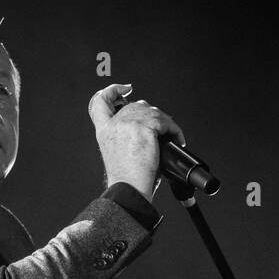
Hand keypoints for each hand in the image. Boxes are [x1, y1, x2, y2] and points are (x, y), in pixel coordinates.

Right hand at [88, 82, 185, 201]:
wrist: (129, 190)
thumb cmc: (127, 181)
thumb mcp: (119, 155)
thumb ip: (126, 138)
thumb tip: (149, 131)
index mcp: (104, 131)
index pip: (102, 101)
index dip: (113, 91)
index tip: (125, 88)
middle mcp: (114, 124)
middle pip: (137, 105)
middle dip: (152, 114)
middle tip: (163, 129)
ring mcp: (128, 123)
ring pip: (153, 112)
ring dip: (166, 124)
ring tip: (172, 137)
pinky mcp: (143, 128)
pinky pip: (165, 122)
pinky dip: (174, 130)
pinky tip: (176, 139)